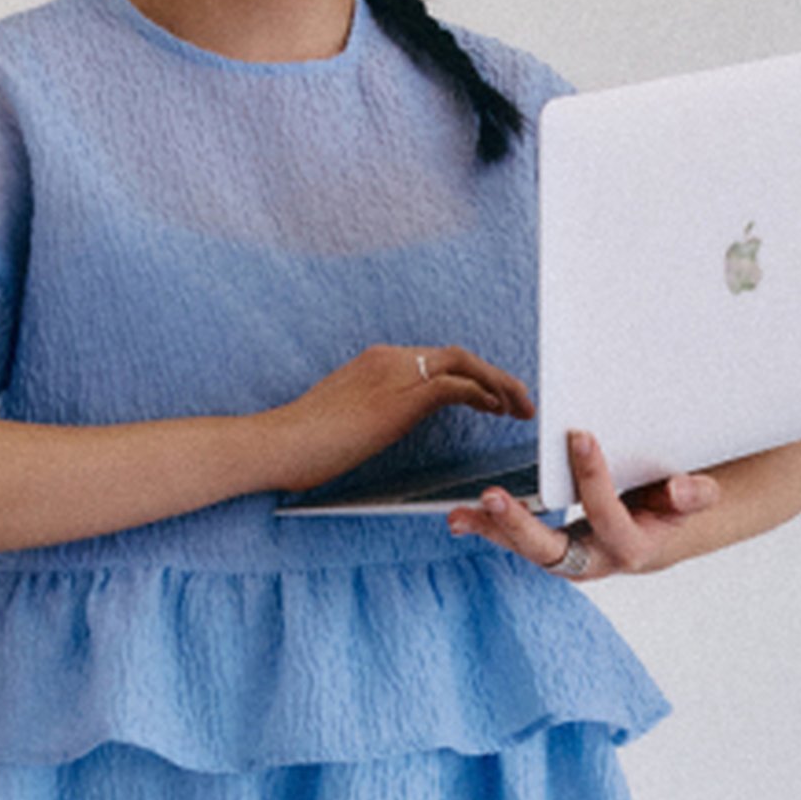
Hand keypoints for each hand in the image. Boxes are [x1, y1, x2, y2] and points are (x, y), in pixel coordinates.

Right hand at [277, 338, 528, 488]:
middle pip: (458, 356)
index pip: (436, 360)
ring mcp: (395, 372)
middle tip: (520, 402)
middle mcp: (390, 358)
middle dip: (494, 377)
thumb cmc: (305, 443)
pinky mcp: (401, 396)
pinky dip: (483, 395)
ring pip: (464, 364)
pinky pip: (456, 386)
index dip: (470, 377)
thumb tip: (380, 427)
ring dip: (499, 384)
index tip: (491, 398)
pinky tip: (498, 412)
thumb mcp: (346, 420)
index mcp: (377, 362)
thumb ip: (372, 414)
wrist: (280, 443)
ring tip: (520, 409)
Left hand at [458, 429, 738, 580]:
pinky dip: (488, 529)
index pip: (607, 513)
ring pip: (526, 549)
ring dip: (493, 530)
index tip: (580, 436)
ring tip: (460, 513)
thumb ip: (693, 496)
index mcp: (630, 547)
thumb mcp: (690, 504)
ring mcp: (566, 560)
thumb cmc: (669, 514)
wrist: (654, 541)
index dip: (594, 476)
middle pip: (552, 549)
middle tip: (495, 497)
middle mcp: (594, 561)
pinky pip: (515, 542)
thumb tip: (682, 489)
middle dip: (522, 525)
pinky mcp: (548, 551)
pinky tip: (459, 517)